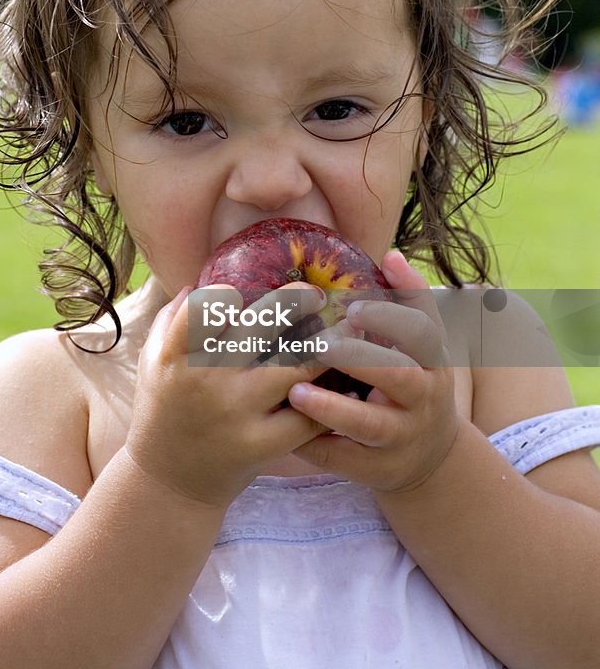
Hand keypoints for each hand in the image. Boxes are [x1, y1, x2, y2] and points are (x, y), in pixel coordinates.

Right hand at [125, 283, 327, 508]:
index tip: (245, 291)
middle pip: (260, 326)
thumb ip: (171, 322)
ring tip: (340, 333)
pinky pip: (306, 415)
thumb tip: (196, 284)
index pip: (204, 309)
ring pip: (293, 367)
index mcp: (175, 356)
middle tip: (315, 294)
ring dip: (323, 346)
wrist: (168, 485)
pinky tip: (341, 383)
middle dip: (294, 300)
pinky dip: (327, 397)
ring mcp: (235, 413)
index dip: (227, 295)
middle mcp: (205, 380)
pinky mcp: (261, 446)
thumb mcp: (152, 365)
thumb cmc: (163, 413)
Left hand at [287, 251, 459, 493]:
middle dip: (360, 360)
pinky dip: (318, 446)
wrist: (431, 459)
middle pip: (400, 376)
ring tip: (296, 391)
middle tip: (319, 343)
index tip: (353, 305)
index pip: (423, 332)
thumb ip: (409, 301)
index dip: (391, 318)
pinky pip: (347, 459)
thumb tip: (391, 254)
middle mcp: (424, 397)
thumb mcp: (423, 347)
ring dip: (333, 408)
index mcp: (432, 360)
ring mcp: (403, 436)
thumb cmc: (414, 383)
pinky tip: (289, 430)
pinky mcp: (380, 469)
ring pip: (371, 425)